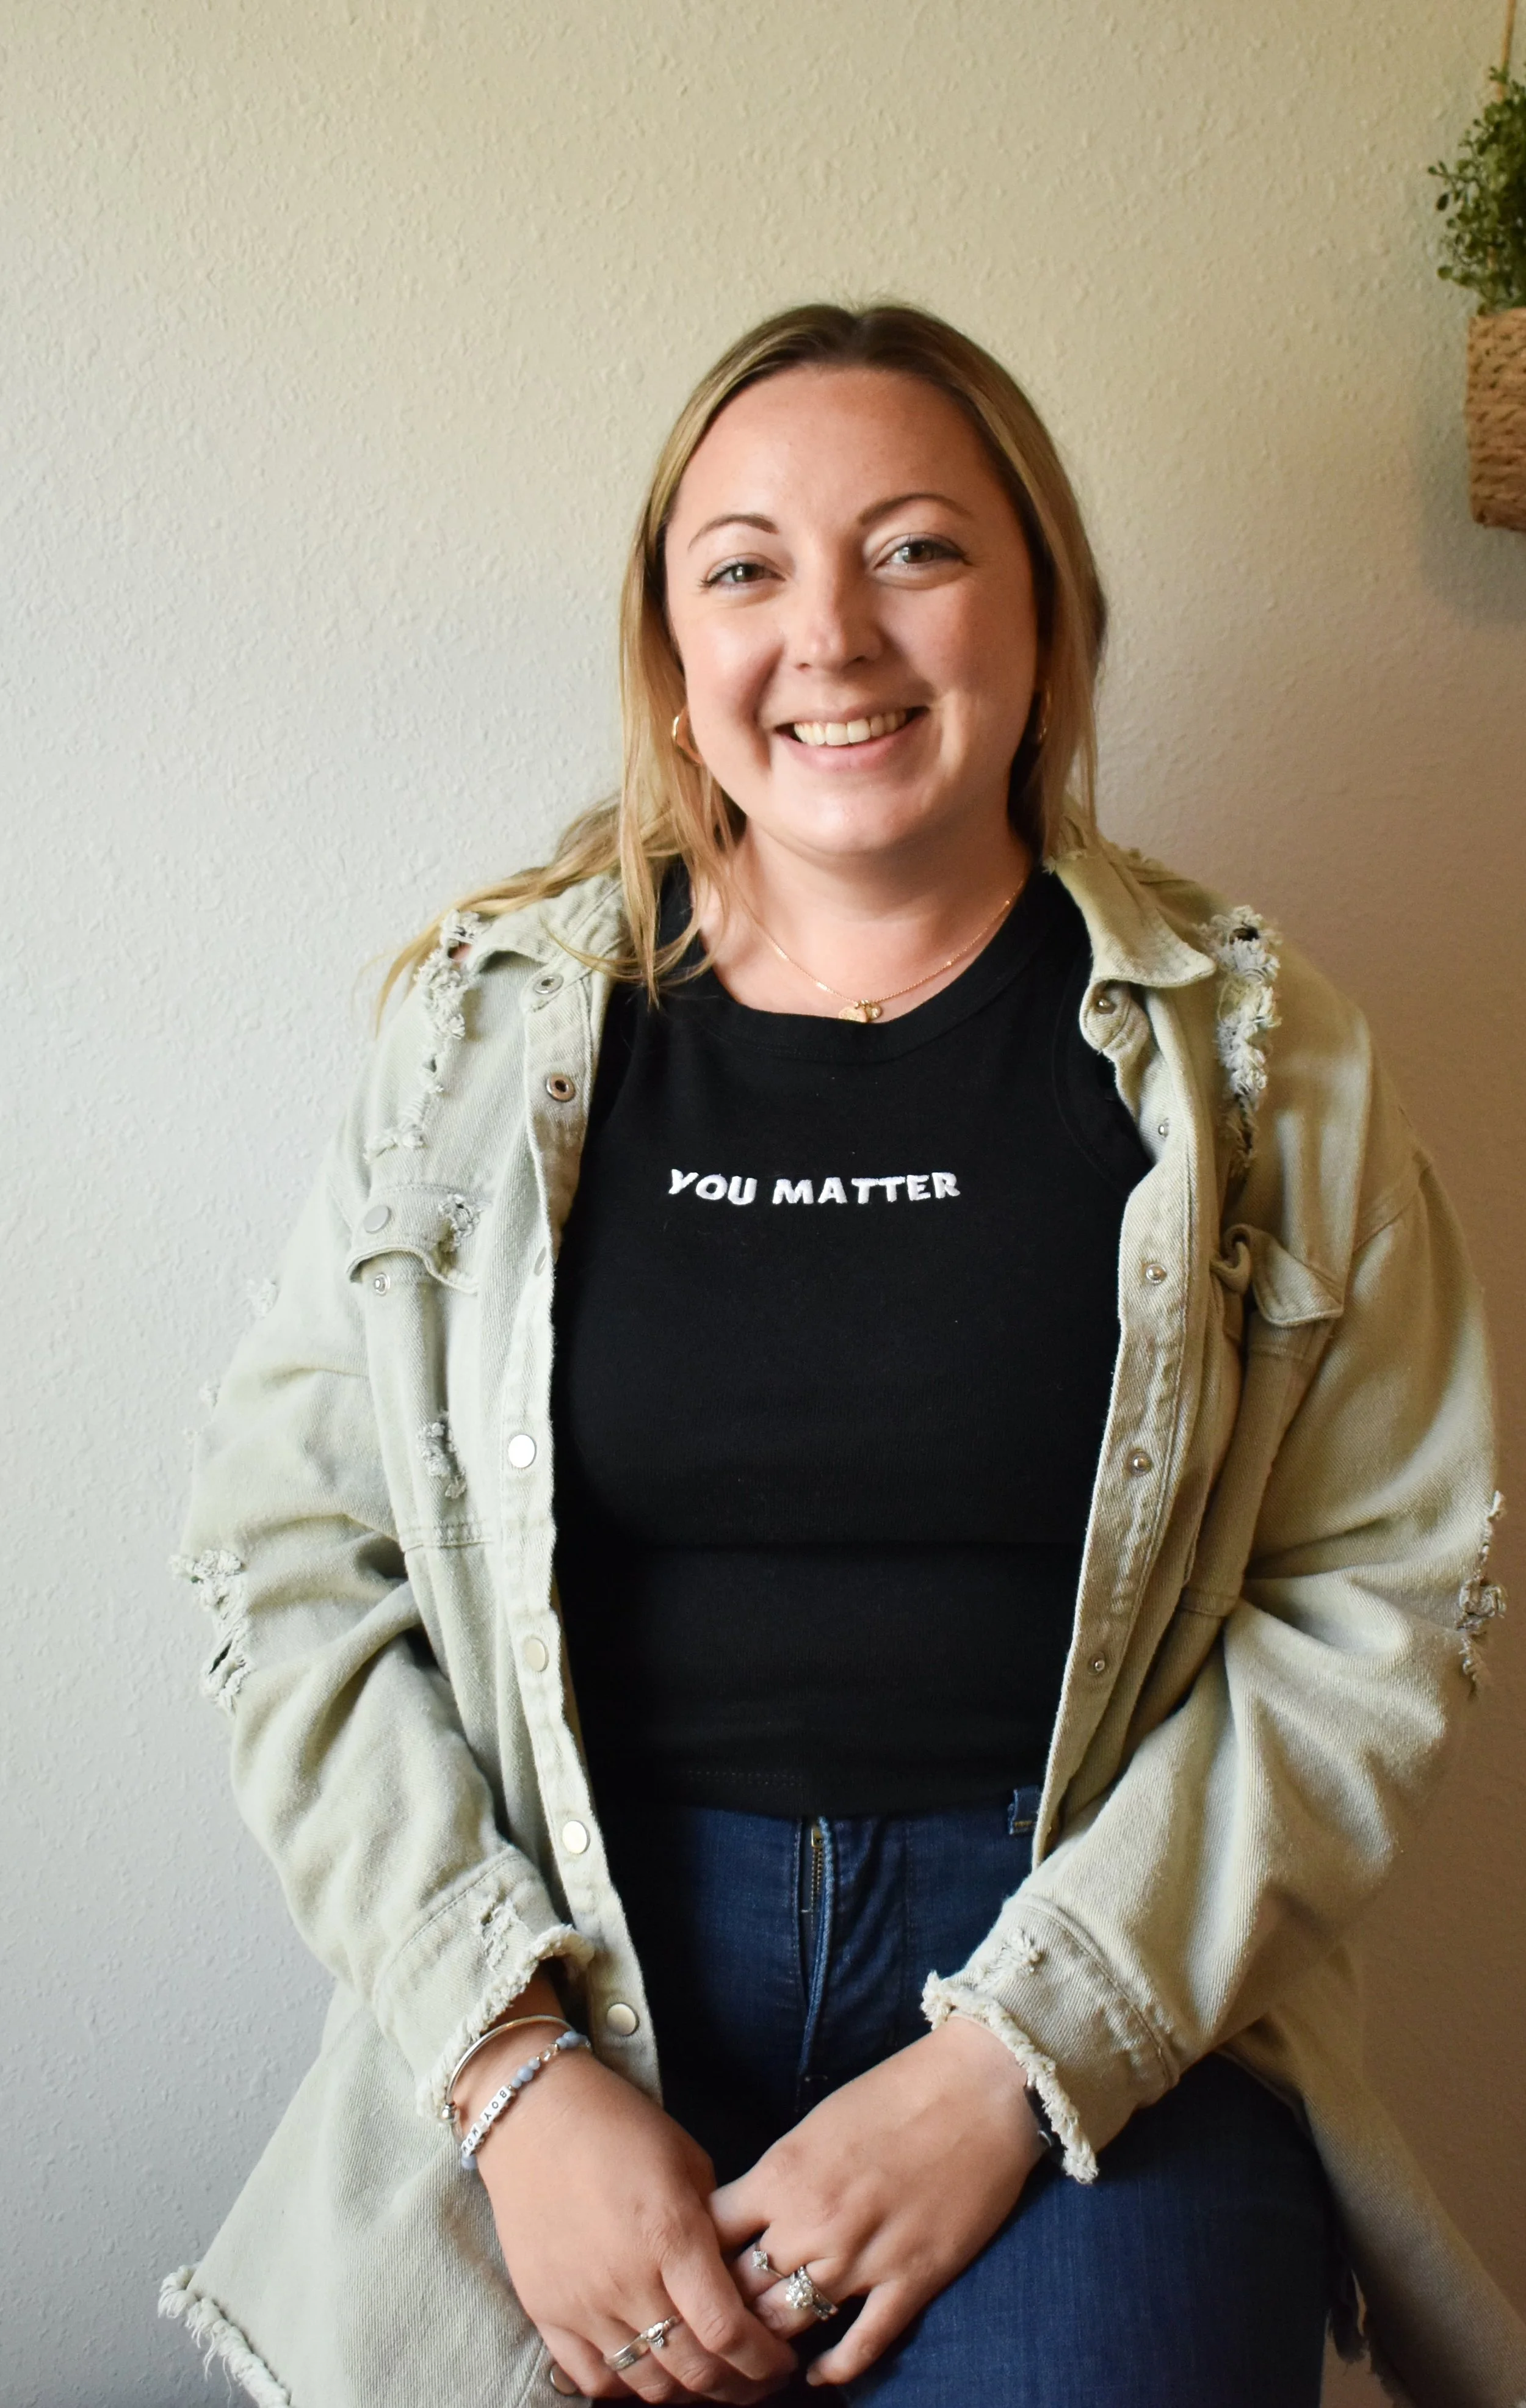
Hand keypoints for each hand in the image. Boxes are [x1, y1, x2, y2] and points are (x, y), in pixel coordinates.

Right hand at [469, 2029, 796, 2402]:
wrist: (533, 2114)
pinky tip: (651, 2371)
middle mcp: (626, 2279)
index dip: (762, 2361)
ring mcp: (580, 2302)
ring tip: (707, 2380)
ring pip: (646, 2384)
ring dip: (686, 2393)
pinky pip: (592, 2379)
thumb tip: (738, 2284)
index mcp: (671, 2235)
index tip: (781, 2364)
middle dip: (736, 2385)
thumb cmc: (621, 2126)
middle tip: (755, 2380)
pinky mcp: (544, 2311)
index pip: (726, 2330)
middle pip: (691, 2369)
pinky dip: (628, 2387)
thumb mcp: (688, 2163)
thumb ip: (715, 2229)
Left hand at [709, 2017, 1045, 2388]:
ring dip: (770, 2339)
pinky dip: (833, 2367)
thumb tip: (751, 2215)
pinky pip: (861, 2344)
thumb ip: (781, 2174)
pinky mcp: (911, 2281)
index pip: (710, 2232)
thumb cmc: (896, 2093)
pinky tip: (817, 2373)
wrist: (979, 2090)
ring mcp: (863, 2257)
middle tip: (718, 2320)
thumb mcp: (816, 2122)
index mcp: (783, 2173)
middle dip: (724, 2306)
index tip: (691, 2267)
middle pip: (741, 2288)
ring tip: (760, 2349)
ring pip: (789, 2322)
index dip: (694, 2255)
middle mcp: (813, 2221)